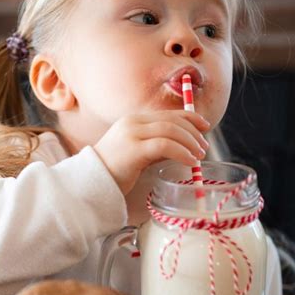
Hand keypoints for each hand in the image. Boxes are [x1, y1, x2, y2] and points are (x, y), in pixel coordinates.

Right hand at [93, 110, 209, 195]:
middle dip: (193, 132)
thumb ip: (157, 146)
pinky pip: (165, 146)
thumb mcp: (138, 152)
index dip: (190, 117)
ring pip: (170, 130)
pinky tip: (189, 161)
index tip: (205, 126)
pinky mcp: (133, 149)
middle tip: (204, 146)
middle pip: (172, 120)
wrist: (90, 182)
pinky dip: (181, 152)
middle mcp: (133, 122)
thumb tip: (183, 146)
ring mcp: (132, 134)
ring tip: (199, 156)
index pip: (167, 113)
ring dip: (189, 142)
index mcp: (133, 120)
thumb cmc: (114, 171)